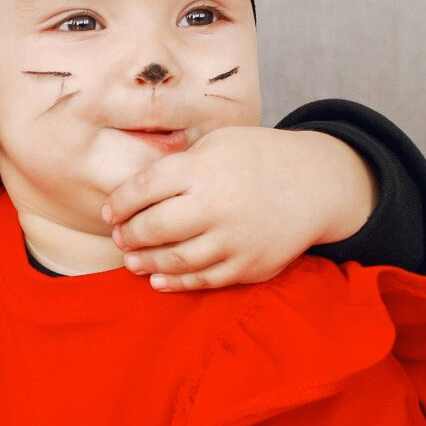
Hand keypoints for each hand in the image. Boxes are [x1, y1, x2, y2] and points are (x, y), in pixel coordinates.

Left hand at [101, 124, 377, 290]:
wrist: (314, 184)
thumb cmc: (257, 158)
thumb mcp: (219, 142)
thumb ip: (180, 163)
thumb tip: (135, 189)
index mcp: (204, 168)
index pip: (145, 188)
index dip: (121, 203)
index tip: (110, 211)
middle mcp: (218, 205)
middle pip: (156, 227)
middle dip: (130, 236)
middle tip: (120, 238)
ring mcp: (234, 239)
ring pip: (177, 260)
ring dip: (147, 263)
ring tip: (132, 260)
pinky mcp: (249, 265)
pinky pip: (204, 280)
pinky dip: (176, 283)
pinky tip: (158, 279)